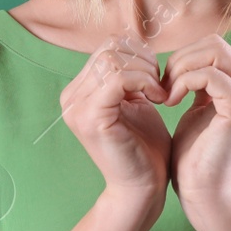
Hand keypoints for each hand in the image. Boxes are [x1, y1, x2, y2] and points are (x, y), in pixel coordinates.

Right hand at [60, 35, 170, 205]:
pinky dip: (144, 81)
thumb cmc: (144, 146)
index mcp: (79, 91)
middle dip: (143, 60)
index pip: (107, 46)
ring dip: (145, 72)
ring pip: (113, 59)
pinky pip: (118, 78)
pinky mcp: (90, 118)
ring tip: (159, 94)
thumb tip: (135, 43)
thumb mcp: (135, 101)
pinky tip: (158, 99)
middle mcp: (70, 98)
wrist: (142, 188)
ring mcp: (76, 108)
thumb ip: (129, 73)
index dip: (139, 54)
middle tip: (160, 86)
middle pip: (109, 48)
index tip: (157, 79)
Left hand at [159, 34, 230, 211]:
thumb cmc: (196, 155)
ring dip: (181, 69)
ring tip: (166, 94)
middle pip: (216, 44)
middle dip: (181, 59)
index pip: (216, 46)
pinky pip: (209, 75)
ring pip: (214, 53)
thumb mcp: (198, 109)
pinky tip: (171, 102)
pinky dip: (184, 82)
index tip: (164, 82)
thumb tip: (187, 55)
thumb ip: (200, 82)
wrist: (204, 193)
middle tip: (163, 86)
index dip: (185, 57)